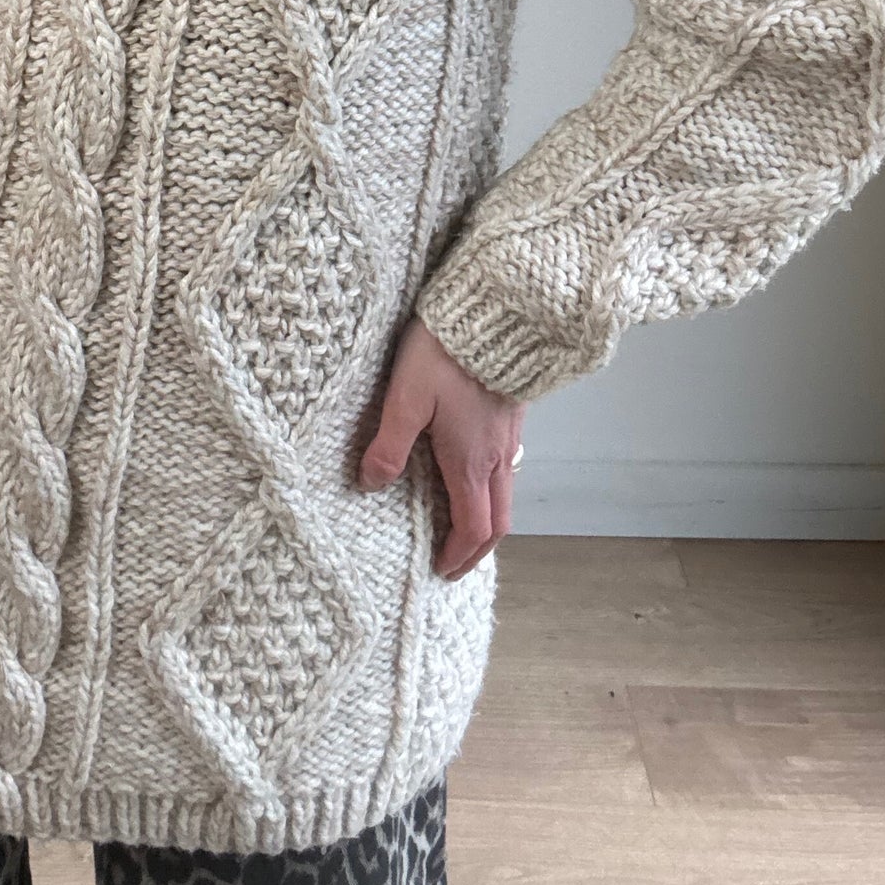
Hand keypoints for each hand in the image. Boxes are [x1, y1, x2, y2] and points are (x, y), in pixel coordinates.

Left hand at [355, 313, 526, 578]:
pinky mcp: (513, 416)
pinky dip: (494, 491)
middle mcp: (496, 457)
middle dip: (478, 549)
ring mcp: (510, 437)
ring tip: (464, 526)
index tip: (440, 570)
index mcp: (470, 462)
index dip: (458, 556)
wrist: (494, 314)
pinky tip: (474, 475)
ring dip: (488, 521)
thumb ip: (388, 445)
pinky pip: (508, 469)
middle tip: (455, 563)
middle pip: (498, 522)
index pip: (473, 529)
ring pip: (507, 495)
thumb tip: (371, 484)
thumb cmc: (445, 355)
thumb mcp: (406, 398)